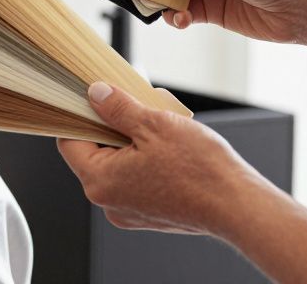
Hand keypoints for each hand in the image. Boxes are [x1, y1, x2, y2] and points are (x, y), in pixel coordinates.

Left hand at [57, 82, 268, 235]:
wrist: (237, 206)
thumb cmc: (200, 171)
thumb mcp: (153, 124)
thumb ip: (117, 107)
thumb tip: (96, 94)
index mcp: (100, 181)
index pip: (69, 142)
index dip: (79, 116)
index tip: (92, 98)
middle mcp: (109, 201)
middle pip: (95, 152)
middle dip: (113, 125)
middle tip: (134, 106)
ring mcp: (129, 210)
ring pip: (117, 163)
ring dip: (132, 140)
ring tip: (158, 125)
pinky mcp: (148, 212)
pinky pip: (135, 178)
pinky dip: (145, 158)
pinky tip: (168, 146)